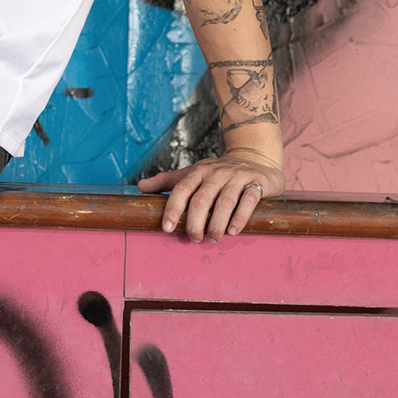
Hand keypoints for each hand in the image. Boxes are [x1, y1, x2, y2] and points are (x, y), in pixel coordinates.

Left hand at [137, 150, 283, 241]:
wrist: (257, 159)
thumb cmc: (219, 173)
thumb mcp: (193, 173)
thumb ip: (168, 181)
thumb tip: (140, 187)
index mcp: (199, 171)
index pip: (181, 189)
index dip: (172, 209)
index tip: (167, 229)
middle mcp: (217, 172)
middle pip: (201, 200)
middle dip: (194, 223)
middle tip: (194, 239)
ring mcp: (238, 177)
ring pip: (224, 203)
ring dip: (216, 225)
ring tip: (213, 239)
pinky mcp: (257, 183)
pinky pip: (248, 201)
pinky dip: (239, 218)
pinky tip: (233, 231)